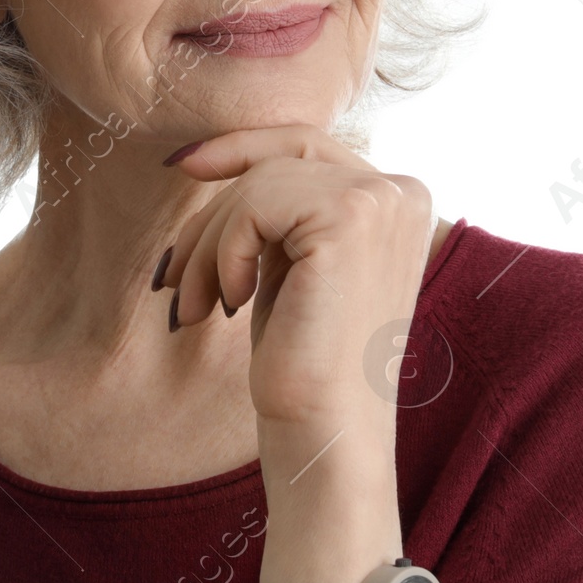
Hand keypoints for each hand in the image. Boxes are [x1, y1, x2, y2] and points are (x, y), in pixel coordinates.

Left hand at [154, 124, 438, 582]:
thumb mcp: (292, 265)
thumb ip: (280, 208)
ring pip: (258, 181)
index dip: (241, 147)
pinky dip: (224, 253)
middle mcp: (403, 189)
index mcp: (399, 198)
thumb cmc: (303, 364)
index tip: (184, 166)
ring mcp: (382, 198)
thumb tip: (216, 155)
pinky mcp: (352, 215)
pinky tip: (231, 305)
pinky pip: (254, 203)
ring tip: (201, 306)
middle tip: (179, 277)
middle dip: (217, 206)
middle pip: (280, 152)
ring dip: (210, 245)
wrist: (325, 439)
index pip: (305, 143)